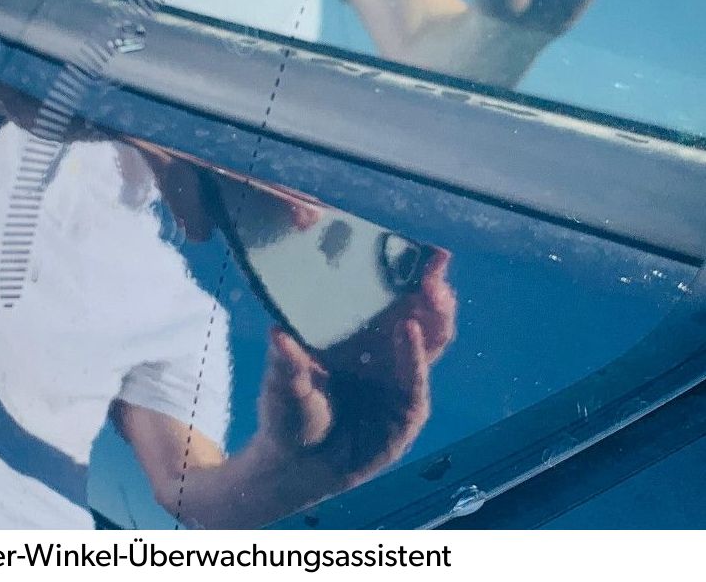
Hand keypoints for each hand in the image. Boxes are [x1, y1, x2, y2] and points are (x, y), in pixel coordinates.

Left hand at [256, 248, 455, 489]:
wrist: (294, 467)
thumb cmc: (289, 413)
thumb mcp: (283, 381)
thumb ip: (285, 361)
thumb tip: (276, 332)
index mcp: (359, 336)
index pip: (390, 297)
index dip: (403, 272)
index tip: (411, 246)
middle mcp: (386, 354)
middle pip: (420, 314)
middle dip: (431, 288)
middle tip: (435, 264)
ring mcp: (400, 382)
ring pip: (429, 343)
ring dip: (434, 316)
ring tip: (433, 291)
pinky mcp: (405, 414)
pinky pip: (414, 383)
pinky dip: (412, 357)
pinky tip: (408, 331)